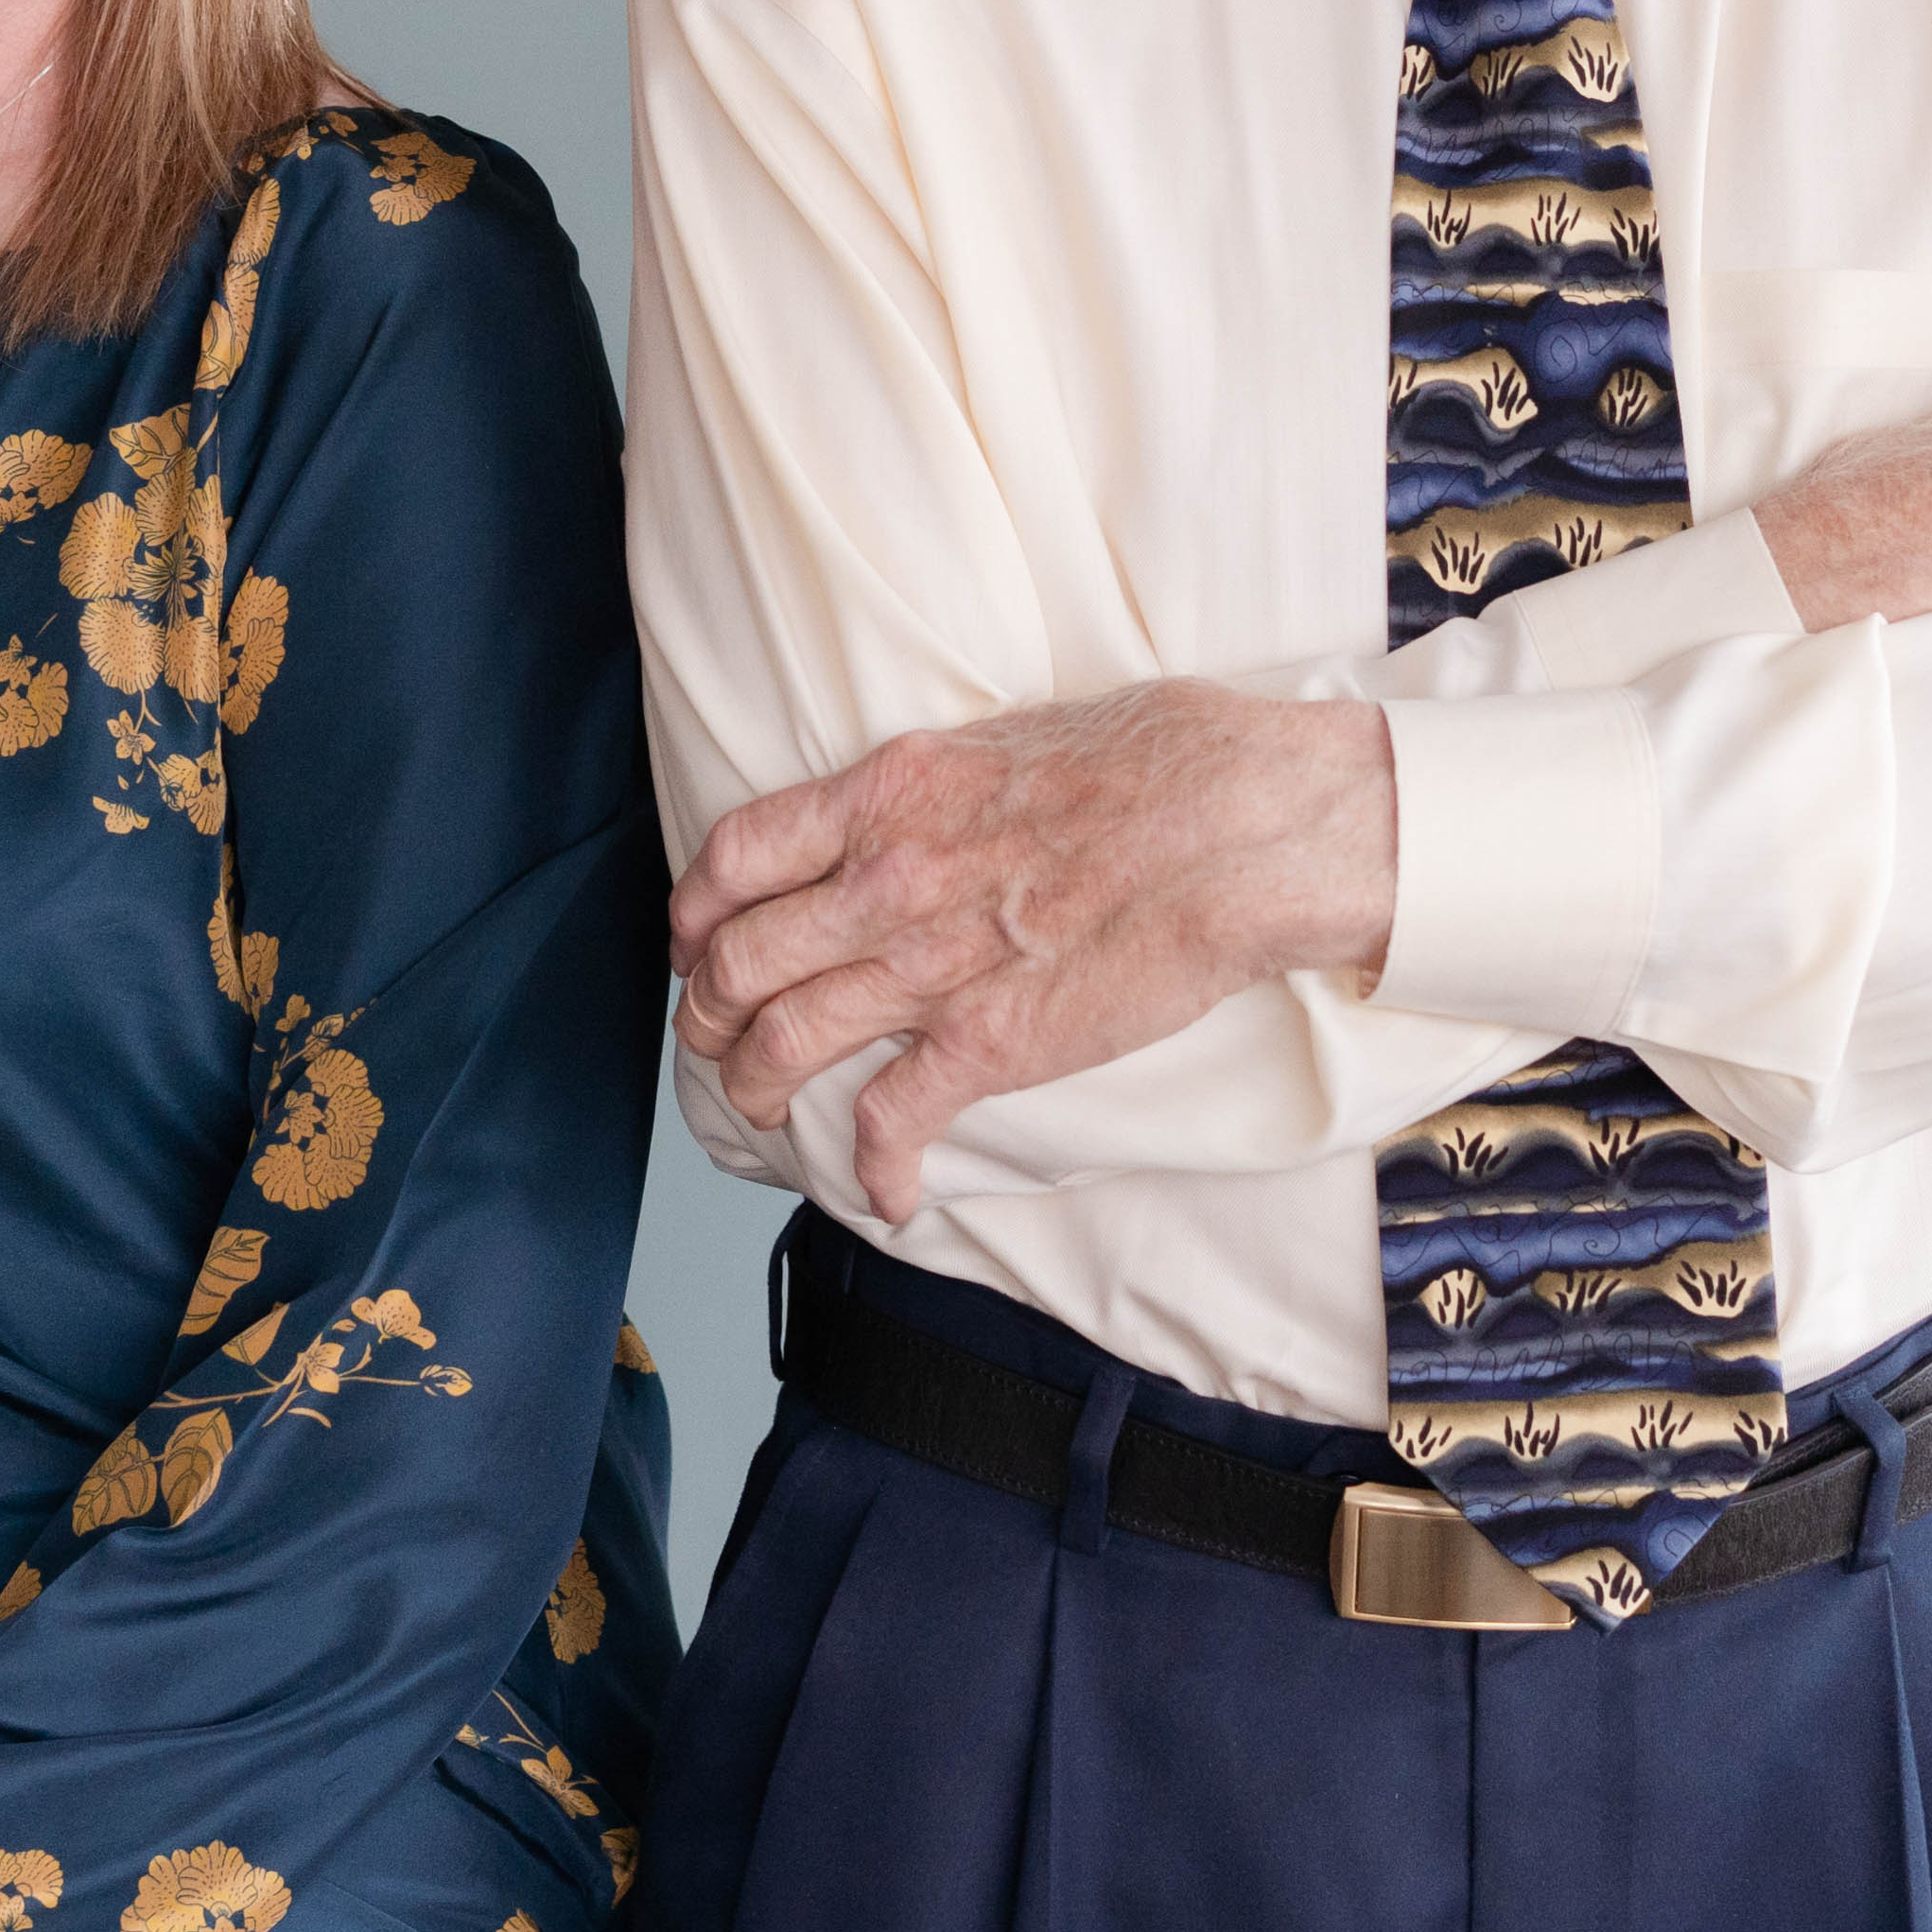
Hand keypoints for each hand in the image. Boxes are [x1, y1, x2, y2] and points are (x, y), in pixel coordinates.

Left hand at [669, 686, 1393, 1223]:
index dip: (694, 911)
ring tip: (758, 1110)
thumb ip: (934, 787)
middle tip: (710, 1036)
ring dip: (752, 1089)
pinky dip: (872, 1169)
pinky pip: (890, 1122)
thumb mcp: (1001, 739)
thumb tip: (916, 808)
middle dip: (705, 1013)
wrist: (1238, 825)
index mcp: (883, 795)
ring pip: (781, 1043)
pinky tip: (884, 1192)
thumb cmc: (1151, 762)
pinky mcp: (986, 1046)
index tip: (695, 939)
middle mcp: (881, 880)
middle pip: (734, 961)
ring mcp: (926, 968)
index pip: (733, 856)